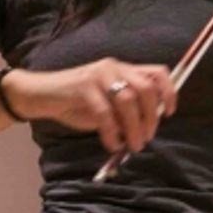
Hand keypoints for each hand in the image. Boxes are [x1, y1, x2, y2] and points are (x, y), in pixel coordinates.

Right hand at [5, 58, 176, 152]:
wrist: (43, 95)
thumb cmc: (77, 102)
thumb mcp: (107, 105)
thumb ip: (126, 111)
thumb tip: (145, 129)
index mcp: (125, 69)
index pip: (157, 72)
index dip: (169, 91)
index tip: (170, 113)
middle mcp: (115, 67)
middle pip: (146, 88)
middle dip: (151, 116)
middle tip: (146, 138)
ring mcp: (99, 74)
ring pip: (127, 100)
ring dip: (134, 127)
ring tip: (132, 146)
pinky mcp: (83, 86)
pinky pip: (104, 112)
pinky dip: (111, 132)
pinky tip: (111, 144)